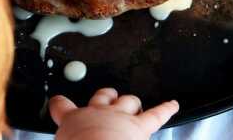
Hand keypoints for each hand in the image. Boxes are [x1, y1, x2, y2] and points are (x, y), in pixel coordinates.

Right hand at [50, 88, 178, 139]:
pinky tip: (173, 105)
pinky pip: (156, 115)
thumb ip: (64, 137)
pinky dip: (166, 109)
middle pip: (102, 96)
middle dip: (106, 96)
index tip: (59, 102)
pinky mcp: (139, 127)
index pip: (62, 107)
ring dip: (132, 103)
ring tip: (135, 105)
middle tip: (107, 99)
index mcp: (72, 121)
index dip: (60, 104)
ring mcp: (120, 117)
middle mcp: (97, 113)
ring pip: (128, 101)